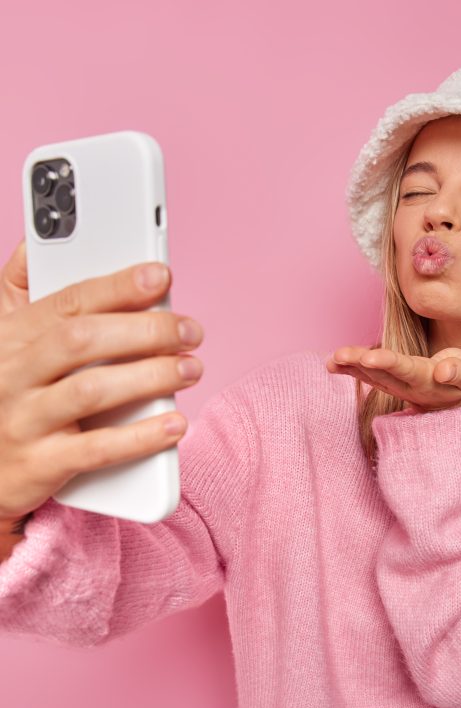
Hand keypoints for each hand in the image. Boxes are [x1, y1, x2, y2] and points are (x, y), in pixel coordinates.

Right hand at [0, 244, 204, 518]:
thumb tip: (36, 239)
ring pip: (91, 391)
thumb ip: (18, 287)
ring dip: (150, 377)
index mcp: (12, 336)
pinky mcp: (40, 463)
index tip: (160, 276)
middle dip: (144, 330)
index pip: (68, 301)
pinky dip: (140, 437)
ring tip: (191, 369)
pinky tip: (174, 424)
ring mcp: (25, 420)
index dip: (117, 286)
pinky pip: (96, 449)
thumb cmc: (2, 390)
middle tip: (190, 331)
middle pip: (82, 340)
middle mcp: (14, 373)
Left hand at [325, 345, 460, 412]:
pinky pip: (365, 375)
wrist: (450, 402)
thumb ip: (459, 371)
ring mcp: (393, 386)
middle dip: (359, 363)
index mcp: (425, 379)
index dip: (387, 362)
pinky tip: (331, 363)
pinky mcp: (386, 383)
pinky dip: (348, 369)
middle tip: (339, 355)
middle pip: (380, 372)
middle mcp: (405, 384)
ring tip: (332, 359)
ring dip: (350, 366)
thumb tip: (444, 371)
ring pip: (370, 375)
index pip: (404, 368)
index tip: (370, 357)